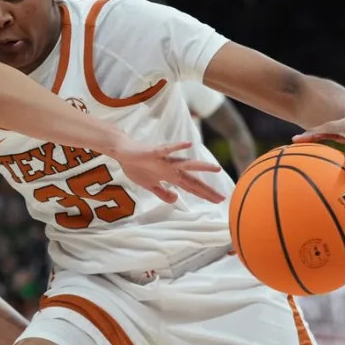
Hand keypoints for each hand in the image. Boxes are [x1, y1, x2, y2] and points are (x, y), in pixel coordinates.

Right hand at [110, 139, 225, 203]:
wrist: (123, 152)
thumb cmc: (136, 166)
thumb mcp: (150, 186)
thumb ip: (163, 193)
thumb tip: (176, 199)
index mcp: (170, 176)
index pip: (191, 187)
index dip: (204, 194)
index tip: (218, 201)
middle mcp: (171, 168)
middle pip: (192, 180)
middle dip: (206, 189)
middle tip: (221, 197)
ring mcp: (164, 160)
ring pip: (185, 164)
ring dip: (201, 166)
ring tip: (216, 168)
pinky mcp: (154, 152)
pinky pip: (167, 149)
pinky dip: (177, 147)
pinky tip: (188, 144)